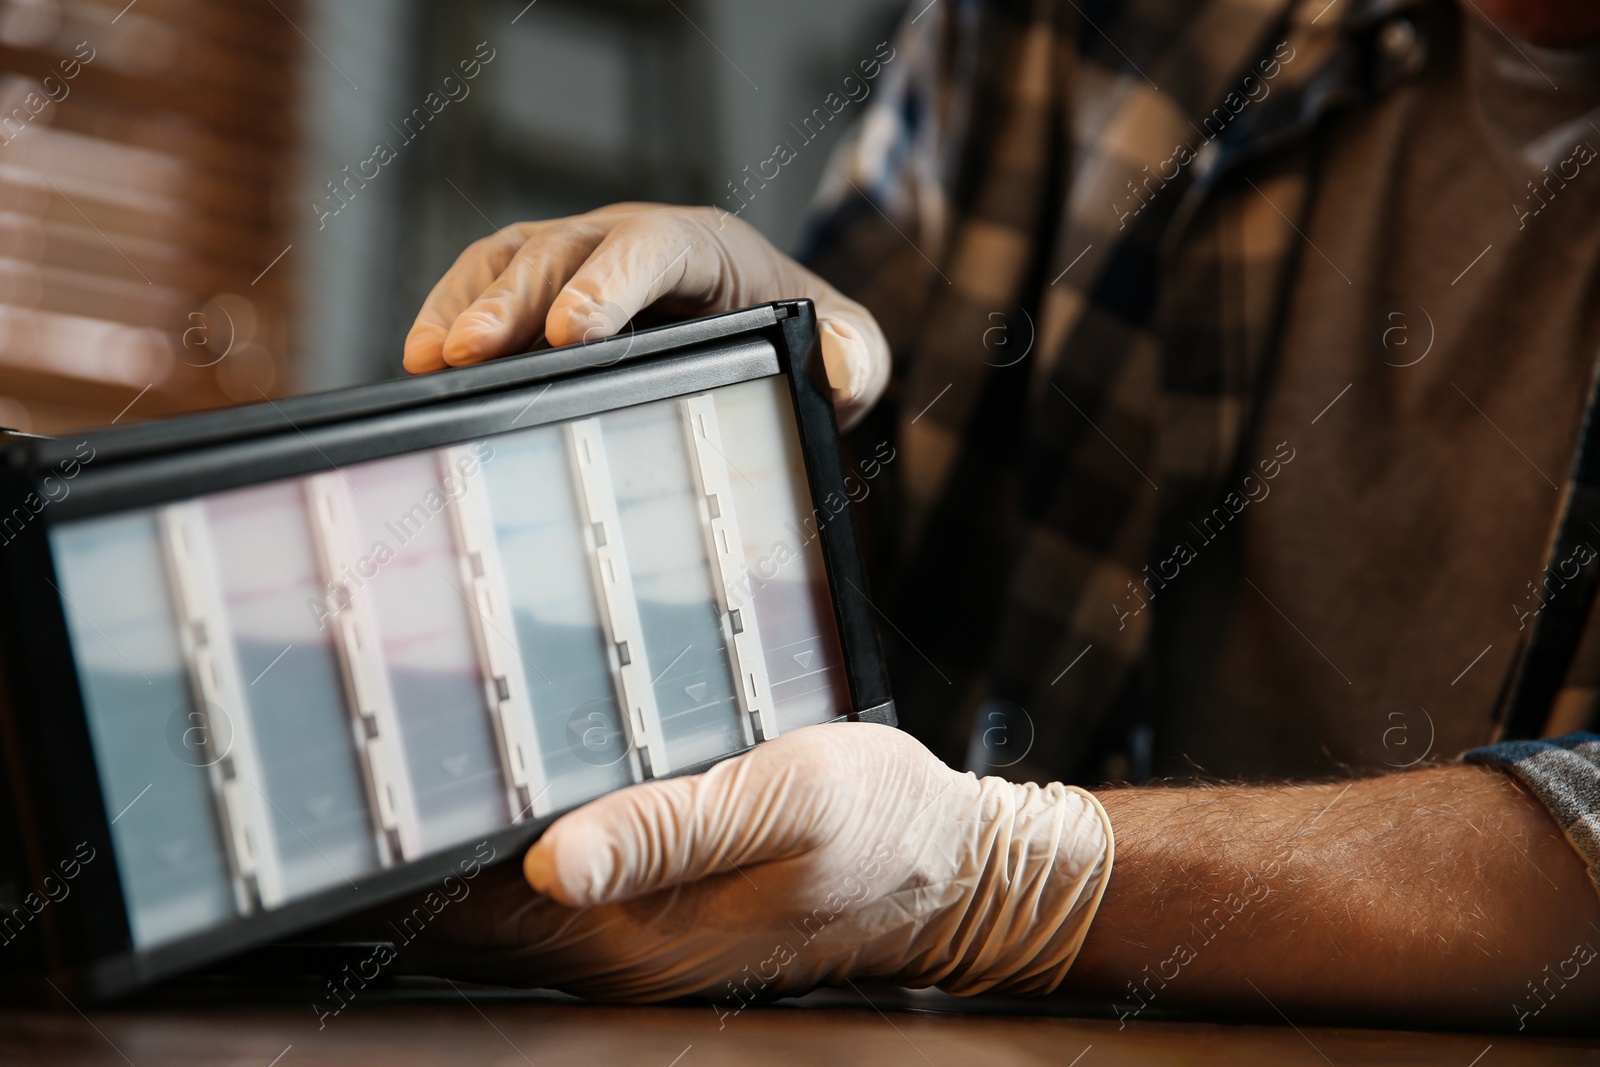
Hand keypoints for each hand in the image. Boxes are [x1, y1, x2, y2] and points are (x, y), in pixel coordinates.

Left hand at [396, 723, 1111, 1003]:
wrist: (942, 869)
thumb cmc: (877, 827)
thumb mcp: (787, 802)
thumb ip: (668, 830)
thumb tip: (551, 863)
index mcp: (638, 933)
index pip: (477, 906)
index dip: (407, 852)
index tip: (351, 786)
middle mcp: (615, 953)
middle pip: (464, 917)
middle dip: (403, 849)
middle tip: (347, 762)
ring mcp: (627, 944)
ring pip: (492, 910)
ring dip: (443, 852)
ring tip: (391, 772)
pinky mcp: (644, 922)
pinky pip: (539, 898)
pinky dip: (493, 855)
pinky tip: (484, 802)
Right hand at [403, 204, 890, 426]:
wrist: (776, 333)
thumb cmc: (807, 338)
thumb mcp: (851, 350)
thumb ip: (854, 354)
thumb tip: (833, 361)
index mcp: (705, 244)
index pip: (650, 247)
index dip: (606, 284)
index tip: (568, 335)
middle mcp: (632, 239)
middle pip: (562, 250)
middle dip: (511, 300)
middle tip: (469, 353)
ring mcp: (583, 261)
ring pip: (511, 258)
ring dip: (467, 303)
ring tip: (428, 358)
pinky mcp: (548, 289)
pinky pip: (488, 283)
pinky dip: (452, 311)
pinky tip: (423, 359)